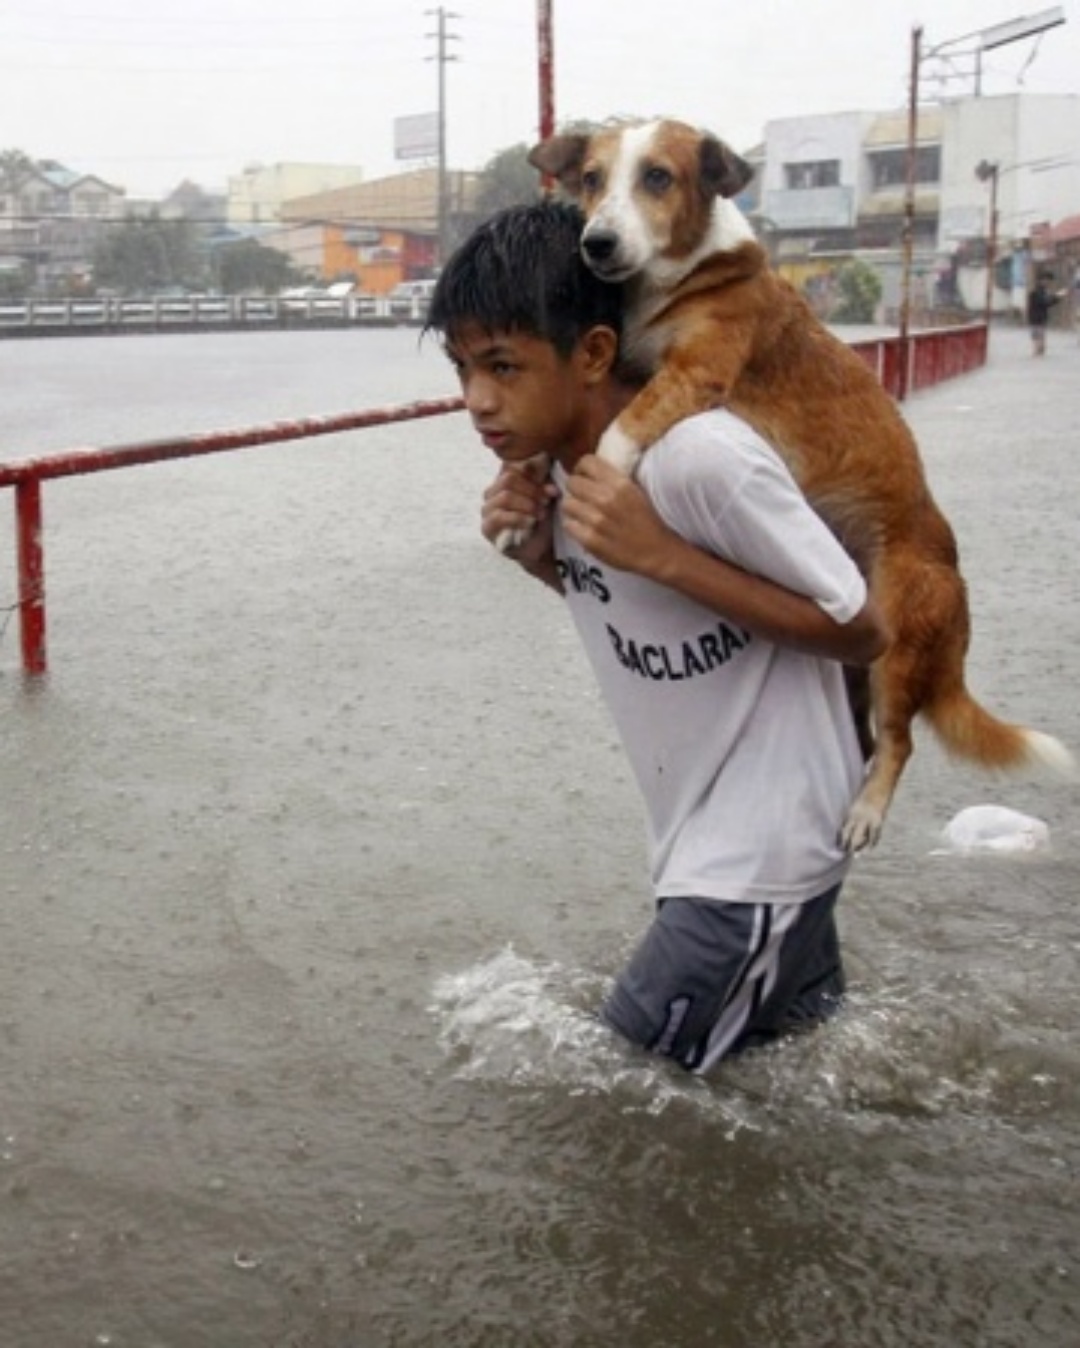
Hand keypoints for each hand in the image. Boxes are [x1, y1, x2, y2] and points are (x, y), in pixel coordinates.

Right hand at [480, 458, 557, 569]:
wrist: (540, 548)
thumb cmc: (541, 519)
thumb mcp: (545, 496)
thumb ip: (544, 482)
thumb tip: (548, 475)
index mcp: (505, 479)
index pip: (514, 466)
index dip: (534, 476)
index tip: (552, 490)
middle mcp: (492, 491)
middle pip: (509, 479)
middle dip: (531, 490)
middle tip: (545, 502)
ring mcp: (487, 509)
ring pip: (505, 496)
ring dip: (527, 504)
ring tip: (540, 514)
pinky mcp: (487, 527)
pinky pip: (499, 516)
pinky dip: (518, 518)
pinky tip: (530, 522)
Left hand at [561, 454, 679, 576]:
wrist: (656, 551)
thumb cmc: (647, 521)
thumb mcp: (636, 491)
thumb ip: (613, 479)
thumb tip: (590, 471)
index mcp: (620, 483)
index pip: (586, 462)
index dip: (582, 469)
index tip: (585, 477)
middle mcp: (606, 499)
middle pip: (572, 482)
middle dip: (576, 489)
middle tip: (582, 497)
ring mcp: (596, 520)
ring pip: (567, 504)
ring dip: (573, 508)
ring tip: (583, 514)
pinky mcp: (590, 539)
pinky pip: (568, 525)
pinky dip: (574, 526)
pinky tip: (584, 528)